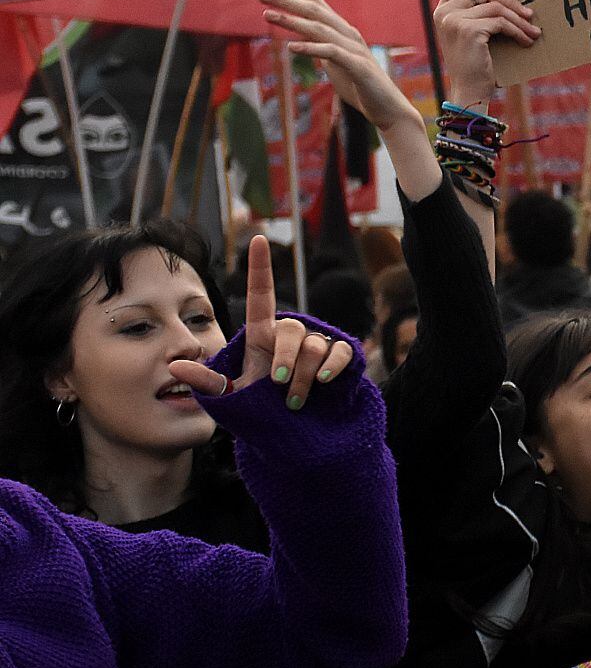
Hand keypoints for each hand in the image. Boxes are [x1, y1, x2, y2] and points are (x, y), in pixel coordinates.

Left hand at [168, 236, 352, 408]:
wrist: (294, 428)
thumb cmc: (260, 408)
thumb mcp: (232, 395)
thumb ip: (206, 381)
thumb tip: (174, 366)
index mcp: (262, 334)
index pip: (260, 294)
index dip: (259, 267)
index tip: (257, 238)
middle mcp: (290, 334)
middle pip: (290, 330)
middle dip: (284, 358)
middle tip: (278, 383)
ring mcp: (316, 344)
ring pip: (313, 346)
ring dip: (303, 376)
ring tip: (294, 400)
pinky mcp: (339, 357)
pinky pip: (338, 351)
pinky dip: (331, 367)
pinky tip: (324, 382)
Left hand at [258, 0, 422, 133]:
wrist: (389, 109)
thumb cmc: (361, 87)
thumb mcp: (335, 62)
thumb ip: (320, 47)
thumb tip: (299, 39)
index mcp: (341, 30)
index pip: (316, 1)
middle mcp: (348, 34)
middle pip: (314, 10)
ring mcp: (353, 49)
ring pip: (319, 28)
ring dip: (292, 20)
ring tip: (267, 15)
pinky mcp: (357, 67)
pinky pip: (331, 53)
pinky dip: (311, 48)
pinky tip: (292, 47)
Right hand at [433, 0, 539, 105]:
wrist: (469, 92)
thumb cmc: (474, 65)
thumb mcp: (470, 34)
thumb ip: (476, 13)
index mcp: (442, 9)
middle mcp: (444, 12)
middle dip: (510, 0)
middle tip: (528, 13)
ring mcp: (455, 20)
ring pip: (495, 6)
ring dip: (518, 18)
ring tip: (533, 30)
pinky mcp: (469, 30)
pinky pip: (501, 22)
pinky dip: (517, 31)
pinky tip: (526, 40)